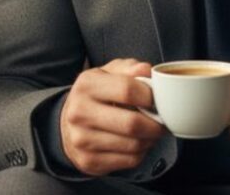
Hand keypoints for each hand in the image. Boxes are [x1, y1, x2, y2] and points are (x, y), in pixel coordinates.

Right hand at [60, 58, 166, 175]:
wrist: (67, 124)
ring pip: (134, 145)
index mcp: (87, 85)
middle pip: (132, 123)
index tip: (157, 99)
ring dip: (150, 139)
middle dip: (156, 124)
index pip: (127, 90)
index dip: (150, 95)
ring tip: (151, 131)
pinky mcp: (89, 161)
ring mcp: (82, 139)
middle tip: (162, 121)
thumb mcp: (107, 73)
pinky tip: (138, 143)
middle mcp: (80, 112)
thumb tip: (147, 71)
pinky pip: (129, 160)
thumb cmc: (94, 95)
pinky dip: (141, 152)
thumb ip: (129, 68)